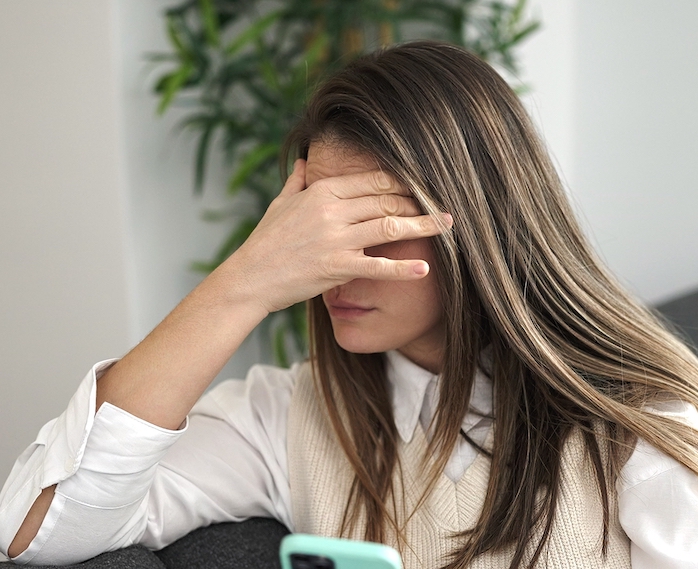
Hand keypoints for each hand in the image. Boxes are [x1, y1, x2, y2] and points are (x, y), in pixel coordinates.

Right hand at [210, 160, 451, 315]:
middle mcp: (332, 211)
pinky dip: (403, 269)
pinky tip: (425, 269)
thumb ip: (297, 182)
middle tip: (445, 206)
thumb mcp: (280, 204)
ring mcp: (335, 239)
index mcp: (322, 191)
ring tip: (448, 226)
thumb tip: (304, 161)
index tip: (423, 186)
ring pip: (390, 227)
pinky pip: (377, 266)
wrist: (249, 278)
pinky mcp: (336, 267)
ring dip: (423, 226)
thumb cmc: (265, 242)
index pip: (373, 181)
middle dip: (420, 202)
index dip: (403, 183)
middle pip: (387, 201)